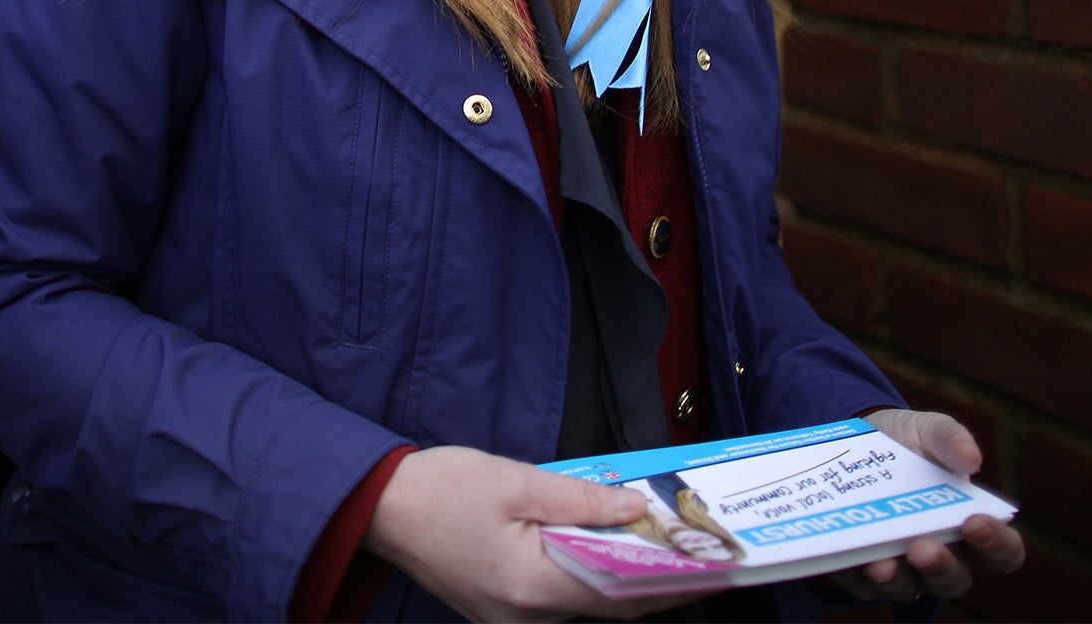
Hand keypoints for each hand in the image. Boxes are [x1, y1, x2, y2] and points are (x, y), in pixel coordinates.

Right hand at [362, 446, 710, 621]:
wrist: (378, 507)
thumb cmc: (441, 489)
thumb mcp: (516, 481)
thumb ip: (581, 498)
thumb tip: (636, 507)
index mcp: (534, 586)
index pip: (622, 592)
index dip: (672, 581)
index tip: (713, 567)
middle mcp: (527, 617)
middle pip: (610, 606)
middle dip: (658, 584)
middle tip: (700, 558)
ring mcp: (511, 618)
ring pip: (587, 606)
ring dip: (626, 582)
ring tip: (665, 552)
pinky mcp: (500, 608)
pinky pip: (561, 601)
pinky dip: (592, 580)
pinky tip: (609, 554)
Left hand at [830, 409, 1025, 603]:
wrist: (855, 441)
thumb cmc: (908, 442)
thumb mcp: (929, 430)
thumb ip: (951, 439)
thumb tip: (972, 458)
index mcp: (971, 526)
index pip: (1002, 552)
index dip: (997, 544)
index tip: (976, 522)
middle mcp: (942, 555)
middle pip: (954, 579)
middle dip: (940, 567)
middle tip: (922, 548)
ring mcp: (903, 568)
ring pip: (908, 588)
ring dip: (896, 580)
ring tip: (881, 564)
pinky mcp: (862, 572)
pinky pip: (860, 585)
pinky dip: (855, 575)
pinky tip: (846, 560)